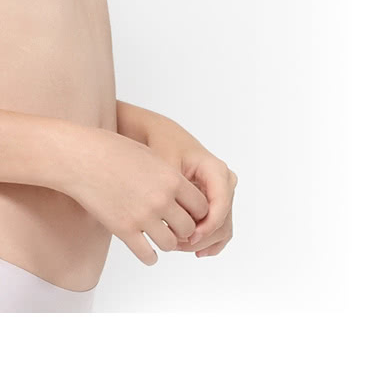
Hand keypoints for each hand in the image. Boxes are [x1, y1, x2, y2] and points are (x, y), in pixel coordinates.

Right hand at [69, 128, 209, 266]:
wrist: (81, 158)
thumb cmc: (113, 151)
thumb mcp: (151, 157)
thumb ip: (170, 178)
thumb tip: (182, 196)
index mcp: (172, 179)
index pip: (202, 207)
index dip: (197, 212)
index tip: (188, 212)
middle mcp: (161, 200)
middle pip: (189, 228)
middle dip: (184, 229)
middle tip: (174, 227)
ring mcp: (142, 217)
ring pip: (171, 244)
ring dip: (167, 242)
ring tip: (160, 237)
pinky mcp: (123, 230)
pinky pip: (147, 255)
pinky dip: (150, 256)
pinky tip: (147, 251)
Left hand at [137, 114, 236, 258]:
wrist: (164, 138)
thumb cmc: (163, 148)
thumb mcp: (165, 166)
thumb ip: (174, 194)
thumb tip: (178, 226)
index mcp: (216, 170)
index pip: (221, 203)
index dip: (208, 225)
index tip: (189, 237)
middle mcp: (225, 182)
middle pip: (223, 219)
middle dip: (202, 237)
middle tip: (177, 245)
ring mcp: (224, 193)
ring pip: (223, 227)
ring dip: (203, 241)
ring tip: (178, 246)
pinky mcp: (218, 203)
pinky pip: (221, 227)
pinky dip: (210, 241)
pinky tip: (196, 251)